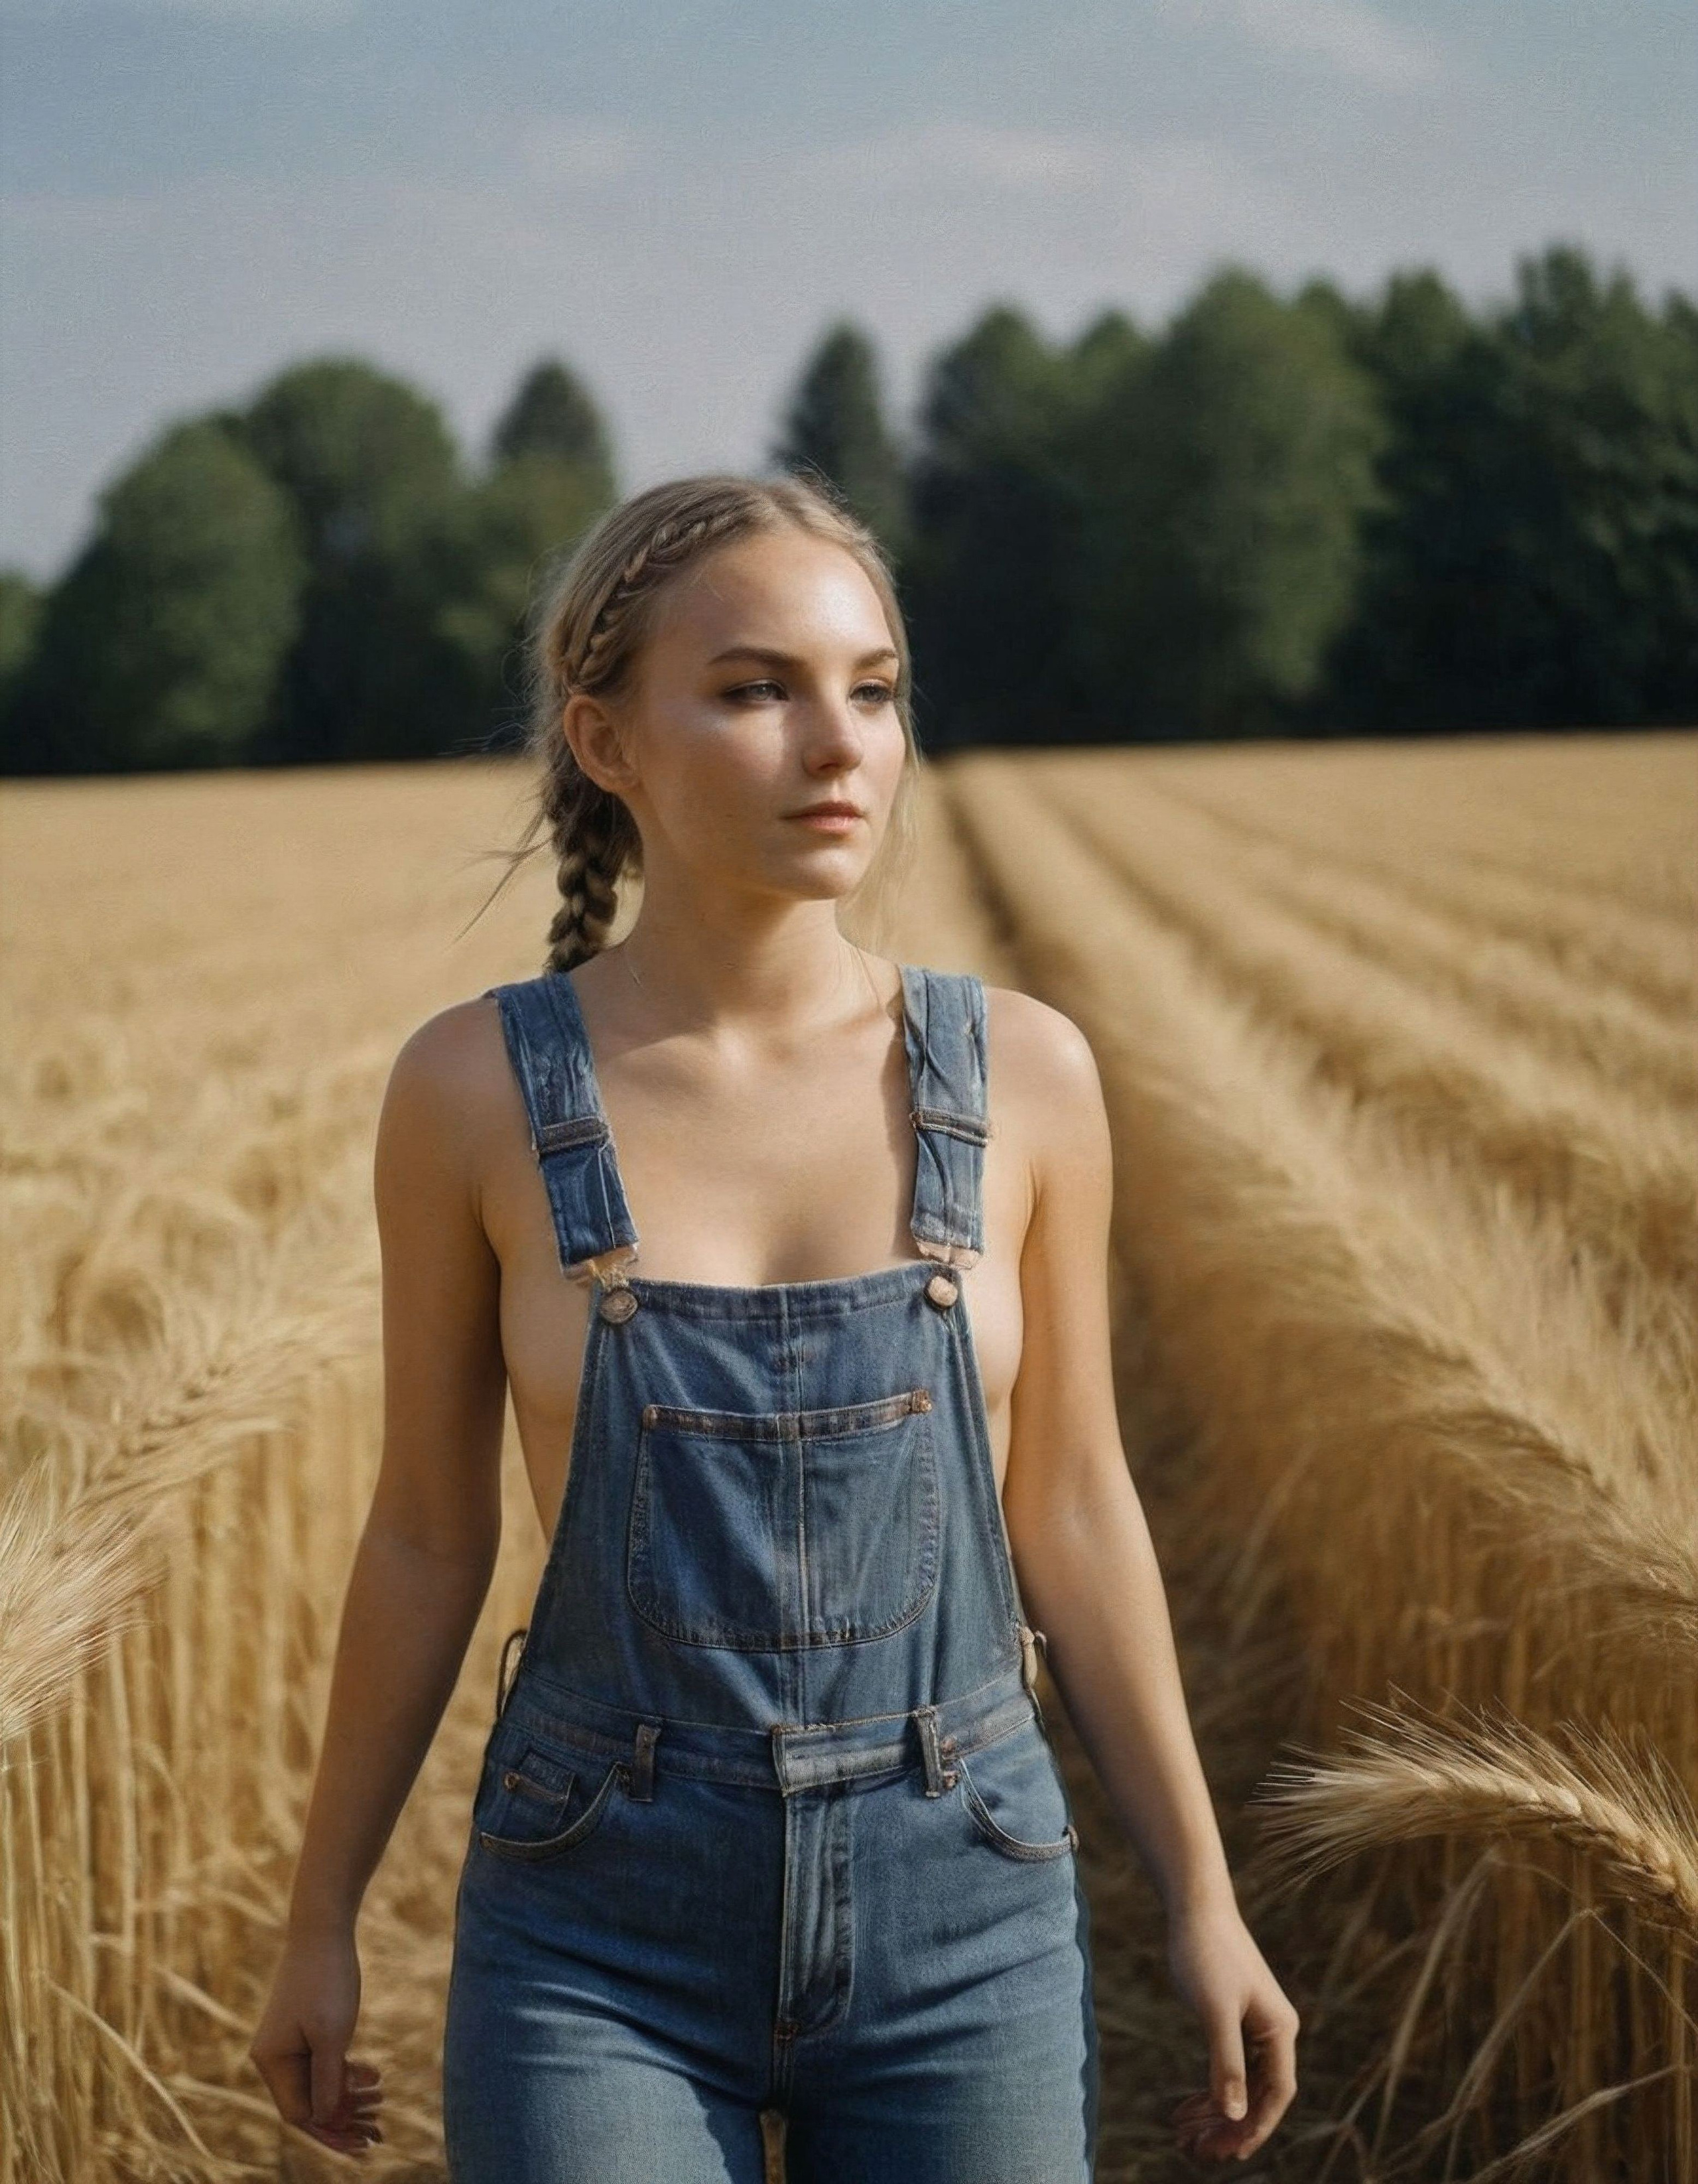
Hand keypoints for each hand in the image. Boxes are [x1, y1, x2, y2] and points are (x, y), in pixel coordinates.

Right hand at [248, 1928, 383, 2157]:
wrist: (324, 1928)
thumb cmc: (327, 1980)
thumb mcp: (332, 2035)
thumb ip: (327, 2081)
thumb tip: (325, 2120)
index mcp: (272, 2062)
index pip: (299, 2114)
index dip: (331, 2132)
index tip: (363, 2143)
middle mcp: (274, 2057)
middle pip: (308, 2103)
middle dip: (344, 2119)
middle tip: (379, 2132)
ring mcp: (288, 2042)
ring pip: (318, 2084)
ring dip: (350, 2096)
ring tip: (382, 2098)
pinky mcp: (304, 2029)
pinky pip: (323, 2063)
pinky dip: (347, 2072)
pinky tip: (374, 2074)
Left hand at [1164, 1892, 1298, 2161]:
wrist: (1195, 1906)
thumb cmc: (1207, 1953)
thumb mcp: (1215, 2012)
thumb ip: (1227, 2064)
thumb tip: (1236, 2116)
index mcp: (1280, 2030)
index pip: (1277, 2094)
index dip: (1256, 2128)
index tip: (1228, 2154)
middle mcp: (1274, 2030)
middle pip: (1259, 2094)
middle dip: (1230, 2126)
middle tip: (1197, 2153)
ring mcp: (1254, 2025)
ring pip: (1242, 2085)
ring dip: (1216, 2112)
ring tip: (1185, 2137)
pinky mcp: (1233, 2019)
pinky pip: (1227, 2066)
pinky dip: (1209, 2089)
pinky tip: (1186, 2108)